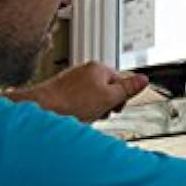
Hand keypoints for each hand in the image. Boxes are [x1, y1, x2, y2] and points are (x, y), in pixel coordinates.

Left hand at [5, 62, 148, 122]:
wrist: (41, 109)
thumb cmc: (72, 102)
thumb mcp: (109, 98)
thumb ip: (128, 89)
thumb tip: (144, 79)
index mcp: (98, 68)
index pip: (121, 82)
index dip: (120, 98)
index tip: (115, 108)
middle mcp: (84, 71)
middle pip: (106, 90)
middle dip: (105, 104)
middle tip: (99, 113)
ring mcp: (72, 81)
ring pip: (91, 98)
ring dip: (92, 109)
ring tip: (84, 116)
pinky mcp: (61, 92)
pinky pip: (77, 102)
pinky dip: (78, 111)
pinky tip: (73, 117)